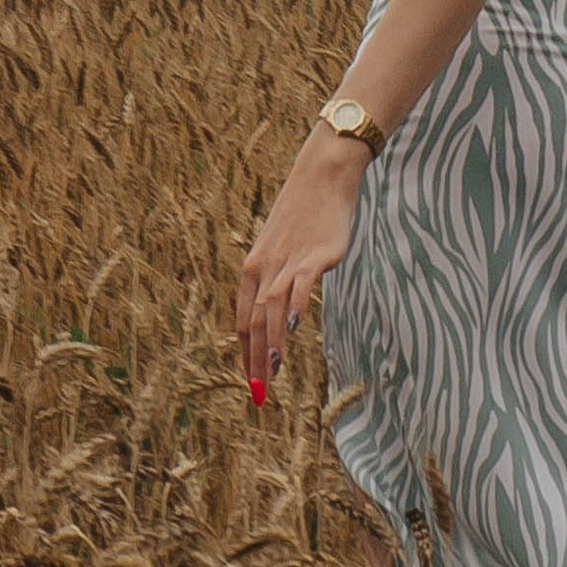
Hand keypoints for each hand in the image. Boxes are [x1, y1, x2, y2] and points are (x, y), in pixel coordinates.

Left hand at [235, 127, 365, 402]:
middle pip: (254, 320)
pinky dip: (296, 306)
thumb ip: (276, 280)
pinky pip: (301, 284)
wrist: (323, 175)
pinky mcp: (316, 254)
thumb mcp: (281, 248)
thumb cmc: (304, 213)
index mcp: (253, 268)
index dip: (244, 353)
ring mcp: (290, 260)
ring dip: (272, 342)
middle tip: (259, 392)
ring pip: (273, 307)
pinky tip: (295, 328)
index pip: (242, 320)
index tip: (251, 382)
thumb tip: (278, 314)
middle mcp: (265, 267)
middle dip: (255, 359)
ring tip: (273, 371)